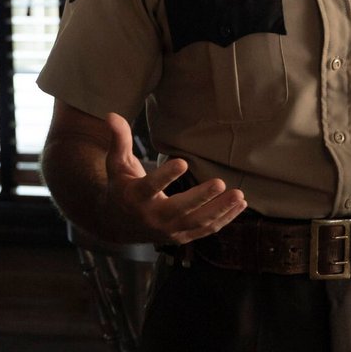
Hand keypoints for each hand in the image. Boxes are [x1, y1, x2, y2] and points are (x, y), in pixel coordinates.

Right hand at [102, 113, 245, 243]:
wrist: (117, 225)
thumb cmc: (120, 187)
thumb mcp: (116, 164)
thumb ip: (118, 140)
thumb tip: (111, 114)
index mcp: (135, 197)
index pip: (150, 186)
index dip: (165, 176)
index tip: (182, 161)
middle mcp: (152, 217)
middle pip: (179, 209)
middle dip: (200, 198)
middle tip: (220, 183)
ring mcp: (168, 230)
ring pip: (197, 222)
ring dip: (219, 210)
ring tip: (238, 195)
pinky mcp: (181, 237)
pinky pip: (205, 230)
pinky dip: (224, 219)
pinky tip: (240, 204)